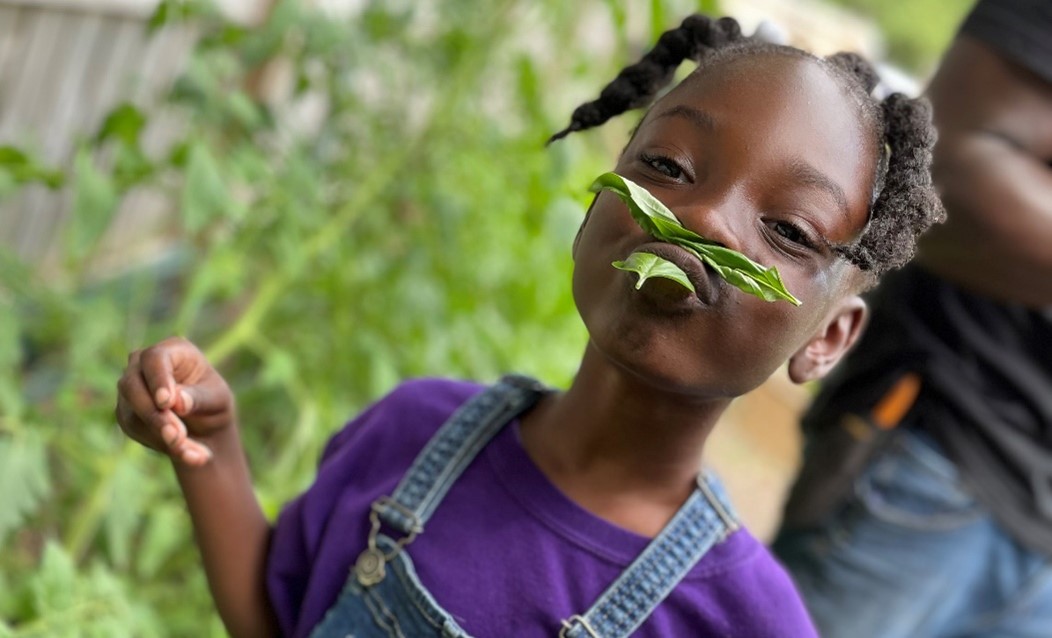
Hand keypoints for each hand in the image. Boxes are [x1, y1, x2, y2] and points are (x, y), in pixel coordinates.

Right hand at [116, 337, 235, 465]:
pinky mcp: (125, 412)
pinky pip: (135, 431)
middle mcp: (143, 364)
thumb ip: (199, 398)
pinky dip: (160, 444)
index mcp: (172, 349)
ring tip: (190, 451)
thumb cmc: (213, 402)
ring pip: (132, 412)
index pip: (155, 358)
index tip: (166, 402)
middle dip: (155, 415)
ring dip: (160, 434)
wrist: (204, 426)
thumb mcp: (217, 399)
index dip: (158, 380)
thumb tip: (177, 402)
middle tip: (177, 436)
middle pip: (132, 385)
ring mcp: (130, 387)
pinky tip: (187, 454)